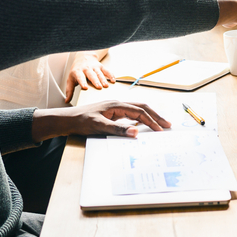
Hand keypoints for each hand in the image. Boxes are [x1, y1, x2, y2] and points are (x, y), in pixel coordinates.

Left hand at [32, 100, 170, 139]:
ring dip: (150, 116)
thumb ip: (118, 130)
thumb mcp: (99, 127)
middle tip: (168, 125)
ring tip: (160, 124)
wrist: (68, 120)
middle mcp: (118, 104)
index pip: (139, 112)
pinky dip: (141, 118)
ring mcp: (116, 108)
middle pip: (142, 107)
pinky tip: (143, 125)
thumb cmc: (81, 122)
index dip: (151, 121)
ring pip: (138, 109)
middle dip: (156, 116)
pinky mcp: (113, 113)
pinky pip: (132, 113)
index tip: (161, 130)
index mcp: (117, 105)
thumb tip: (136, 132)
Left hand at [64, 53, 115, 102]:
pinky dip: (110, 75)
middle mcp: (86, 68)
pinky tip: (113, 80)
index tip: (85, 87)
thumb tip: (67, 100)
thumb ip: (69, 90)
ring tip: (106, 86)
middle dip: (95, 81)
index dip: (82, 82)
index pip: (80, 77)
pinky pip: (106, 70)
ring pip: (99, 73)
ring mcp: (94, 67)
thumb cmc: (77, 70)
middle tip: (99, 87)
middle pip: (91, 75)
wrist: (83, 57)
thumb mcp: (70, 79)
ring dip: (103, 79)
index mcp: (78, 72)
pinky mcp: (100, 66)